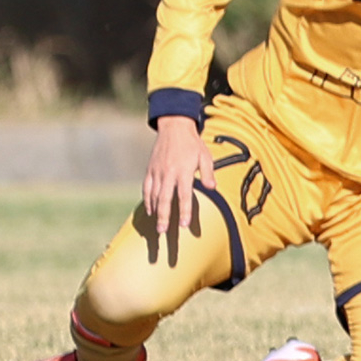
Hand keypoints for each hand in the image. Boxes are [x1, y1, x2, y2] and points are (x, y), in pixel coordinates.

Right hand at [142, 115, 214, 257]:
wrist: (174, 128)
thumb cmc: (193, 144)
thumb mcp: (205, 156)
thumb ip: (208, 173)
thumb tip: (213, 188)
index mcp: (184, 170)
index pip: (184, 195)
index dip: (184, 210)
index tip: (184, 225)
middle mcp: (168, 173)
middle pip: (165, 198)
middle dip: (164, 216)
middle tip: (163, 232)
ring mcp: (157, 172)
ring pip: (154, 195)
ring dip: (156, 212)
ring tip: (157, 227)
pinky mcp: (150, 170)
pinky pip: (147, 188)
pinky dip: (148, 200)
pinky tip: (150, 210)